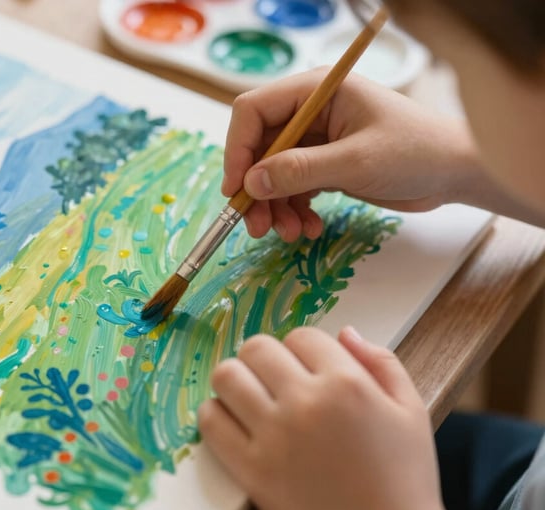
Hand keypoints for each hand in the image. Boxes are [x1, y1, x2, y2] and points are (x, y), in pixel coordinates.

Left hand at [198, 327, 456, 509]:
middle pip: (257, 348)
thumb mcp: (411, 411)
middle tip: (274, 378)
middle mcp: (306, 402)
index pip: (301, 336)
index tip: (308, 368)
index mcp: (347, 383)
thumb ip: (382, 362)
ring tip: (251, 396)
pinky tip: (236, 423)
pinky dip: (216, 415)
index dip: (304, 349)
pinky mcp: (250, 470)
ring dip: (236, 380)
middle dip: (265, 357)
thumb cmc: (404, 478)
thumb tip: (346, 332)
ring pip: (226, 377)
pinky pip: (210, 422)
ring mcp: (273, 436)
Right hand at [223, 69, 481, 240]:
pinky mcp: (325, 163)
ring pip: (272, 173)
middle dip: (256, 189)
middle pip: (259, 147)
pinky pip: (292, 187)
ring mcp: (317, 139)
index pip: (254, 111)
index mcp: (316, 91)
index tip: (237, 190)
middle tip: (258, 226)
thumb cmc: (416, 152)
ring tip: (290, 234)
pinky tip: (307, 228)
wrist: (456, 173)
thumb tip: (251, 183)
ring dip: (275, 207)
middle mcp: (310, 111)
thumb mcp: (355, 162)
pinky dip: (294, 210)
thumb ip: (300, 170)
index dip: (238, 149)